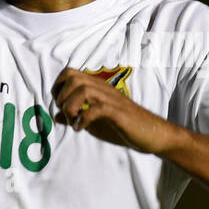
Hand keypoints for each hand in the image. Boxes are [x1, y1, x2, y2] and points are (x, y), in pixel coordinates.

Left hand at [51, 68, 179, 153]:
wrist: (153, 134)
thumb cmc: (123, 126)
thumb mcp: (94, 121)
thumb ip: (76, 115)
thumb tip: (56, 116)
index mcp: (96, 88)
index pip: (69, 73)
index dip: (57, 87)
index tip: (59, 105)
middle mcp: (103, 89)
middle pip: (73, 77)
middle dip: (62, 97)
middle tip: (67, 114)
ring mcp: (111, 99)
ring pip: (83, 90)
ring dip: (71, 108)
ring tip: (74, 122)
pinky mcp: (118, 113)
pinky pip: (96, 109)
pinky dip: (83, 119)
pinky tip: (82, 128)